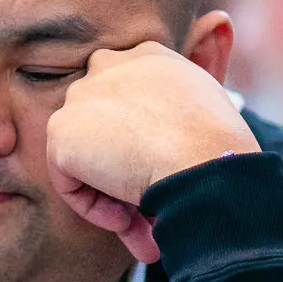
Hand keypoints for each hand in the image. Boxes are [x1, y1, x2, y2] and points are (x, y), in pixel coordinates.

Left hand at [47, 42, 257, 262]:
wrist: (204, 161)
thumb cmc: (221, 146)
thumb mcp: (210, 108)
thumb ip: (182, 106)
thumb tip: (179, 109)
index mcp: (148, 55)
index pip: (129, 101)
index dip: (143, 144)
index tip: (165, 173)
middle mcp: (108, 65)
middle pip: (104, 128)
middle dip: (124, 170)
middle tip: (151, 208)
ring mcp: (80, 97)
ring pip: (87, 157)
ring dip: (113, 194)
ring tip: (144, 226)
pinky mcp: (61, 132)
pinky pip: (69, 183)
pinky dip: (95, 209)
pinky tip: (127, 219)